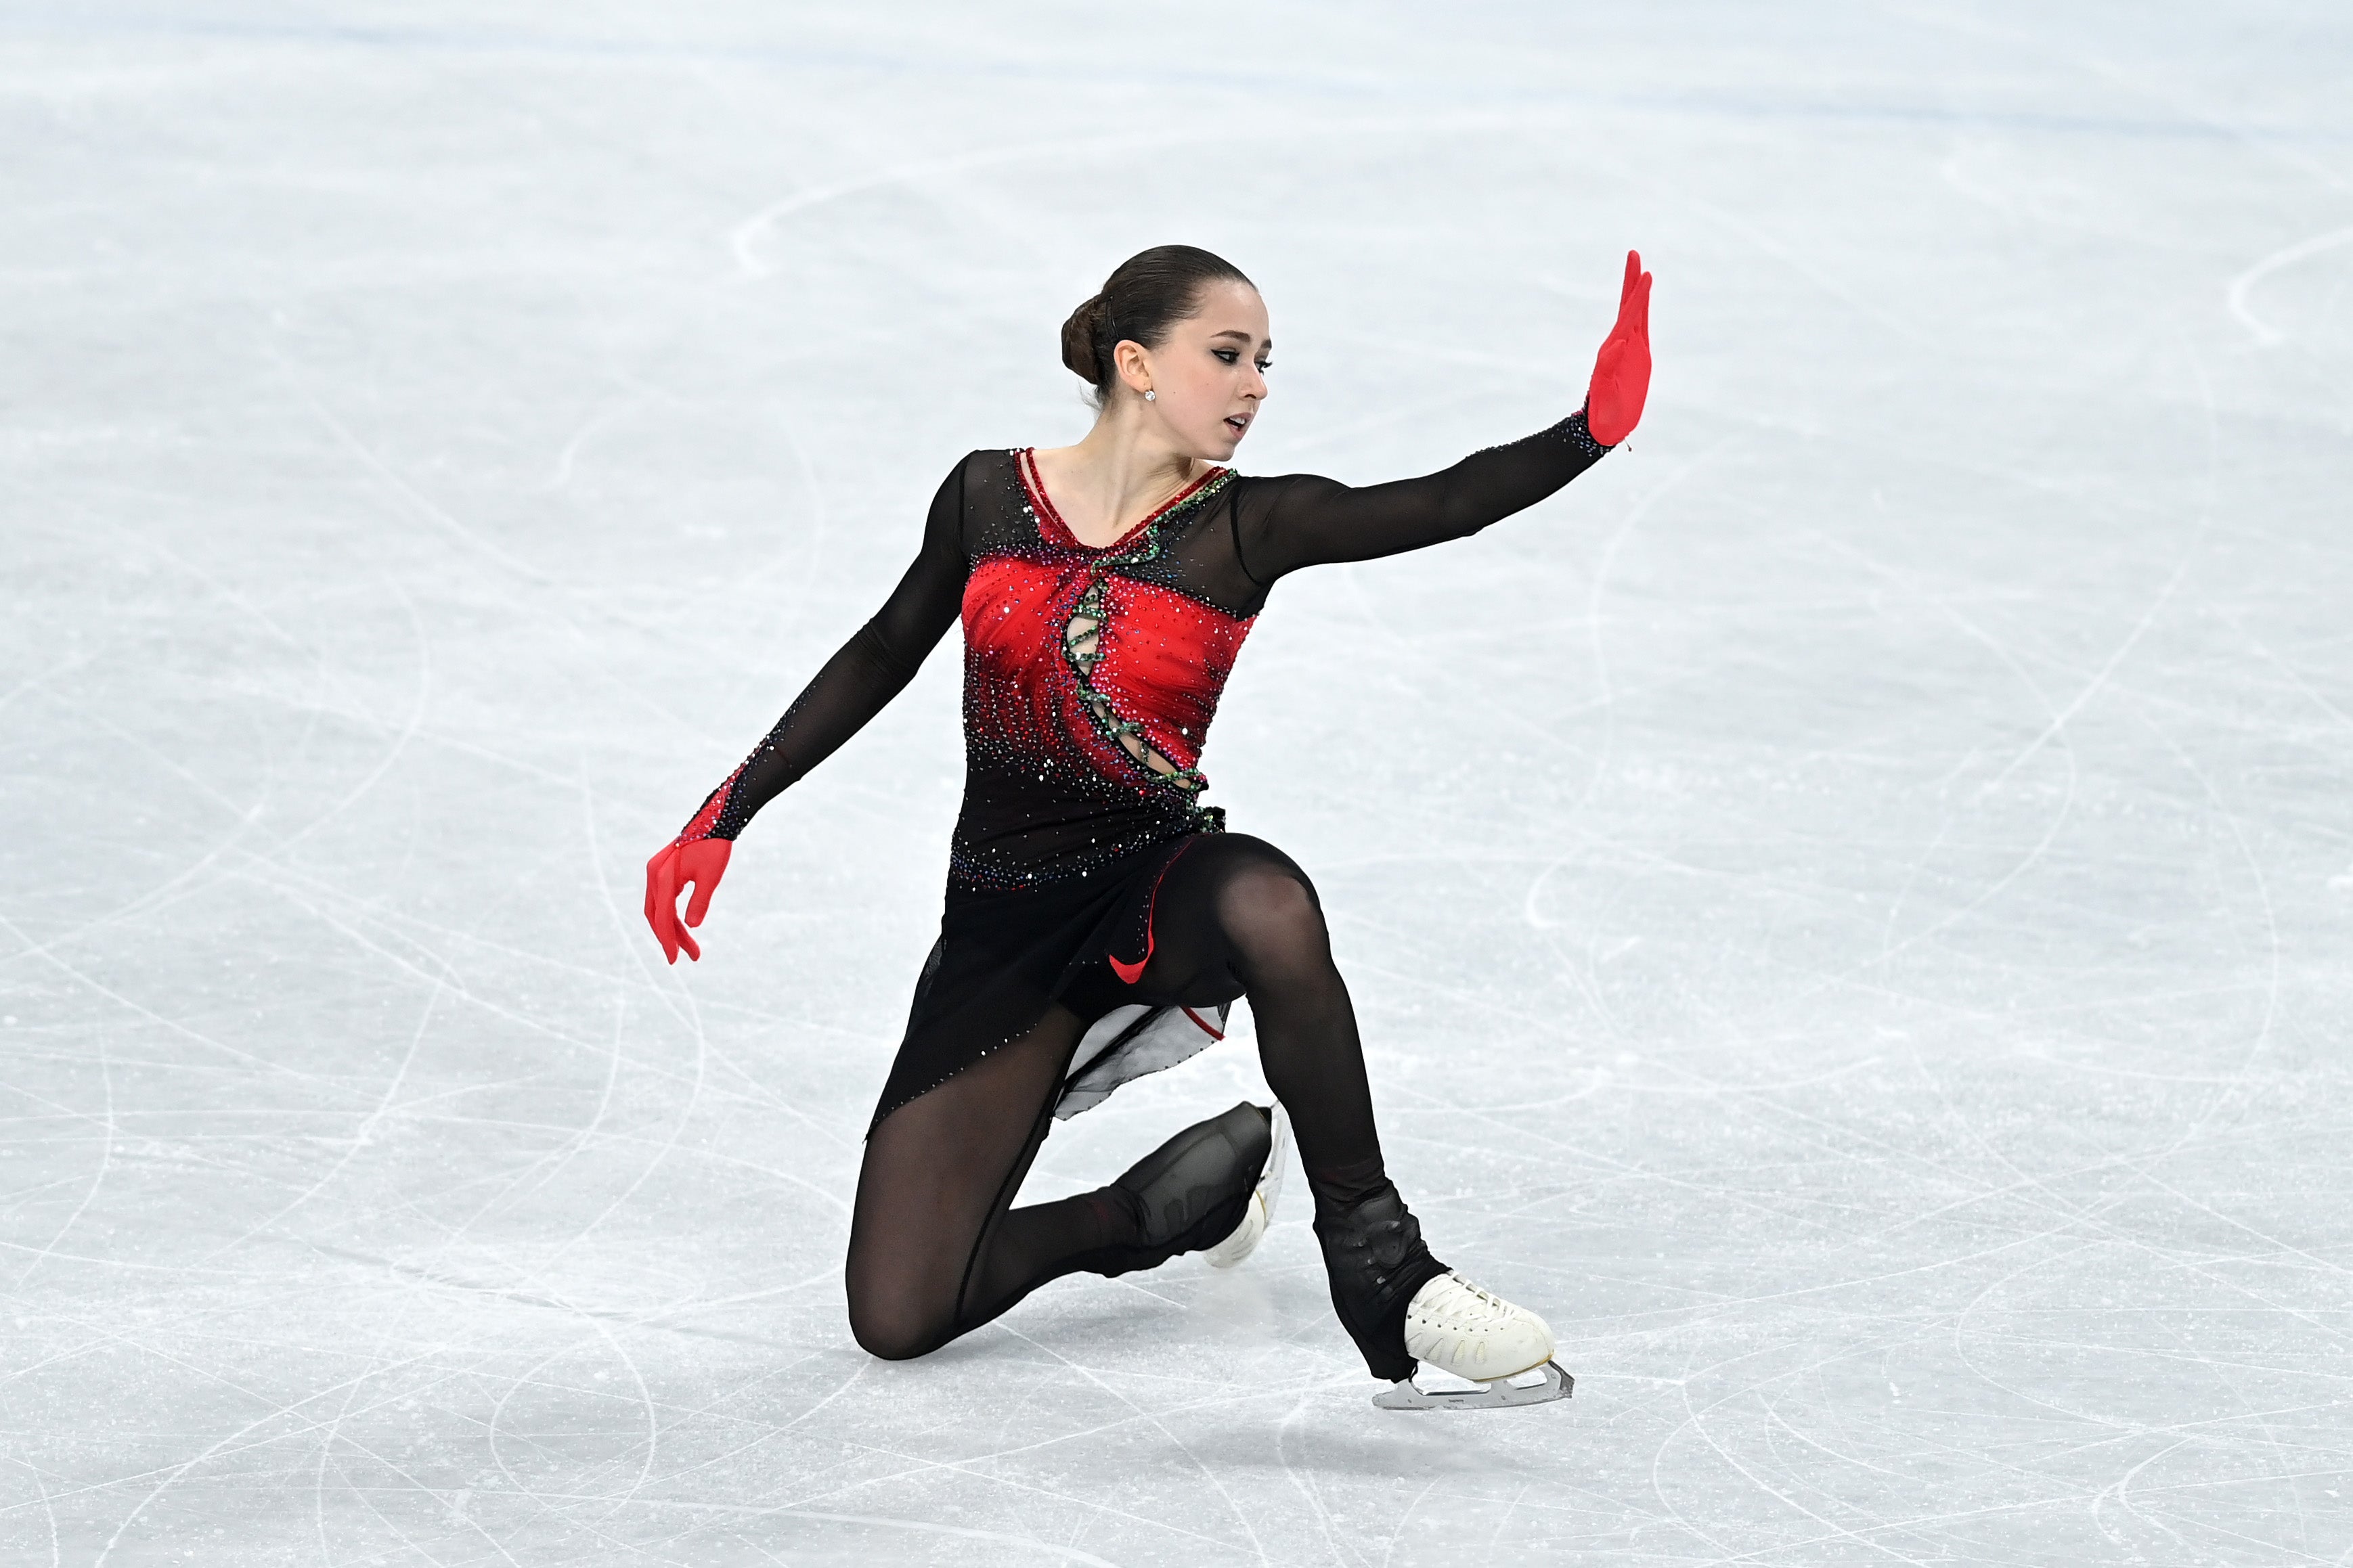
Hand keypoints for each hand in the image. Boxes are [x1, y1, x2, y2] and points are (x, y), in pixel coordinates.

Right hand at [644, 837, 730, 963]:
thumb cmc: (714, 847)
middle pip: (657, 915)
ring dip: (674, 928)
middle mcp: (653, 873)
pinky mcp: (663, 870)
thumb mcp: (710, 877)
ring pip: (659, 908)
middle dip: (671, 937)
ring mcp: (656, 871)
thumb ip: (700, 902)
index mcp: (661, 875)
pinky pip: (663, 899)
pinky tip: (686, 927)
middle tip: (690, 957)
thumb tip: (692, 927)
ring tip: (693, 948)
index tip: (676, 959)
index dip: (668, 940)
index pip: (662, 917)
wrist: (716, 820)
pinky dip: (673, 915)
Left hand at [1585, 249, 1652, 445]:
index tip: (1646, 276)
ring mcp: (1628, 349)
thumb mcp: (1606, 392)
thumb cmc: (1604, 415)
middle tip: (1634, 254)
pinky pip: (1640, 328)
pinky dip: (1642, 311)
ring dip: (1638, 293)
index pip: (1628, 317)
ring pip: (1635, 314)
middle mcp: (1619, 345)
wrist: (1604, 428)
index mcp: (1613, 350)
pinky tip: (1643, 299)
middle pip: (1628, 307)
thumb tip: (1617, 343)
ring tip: (1643, 270)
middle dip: (1632, 281)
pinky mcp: (1637, 356)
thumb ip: (1610, 368)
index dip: (1637, 297)